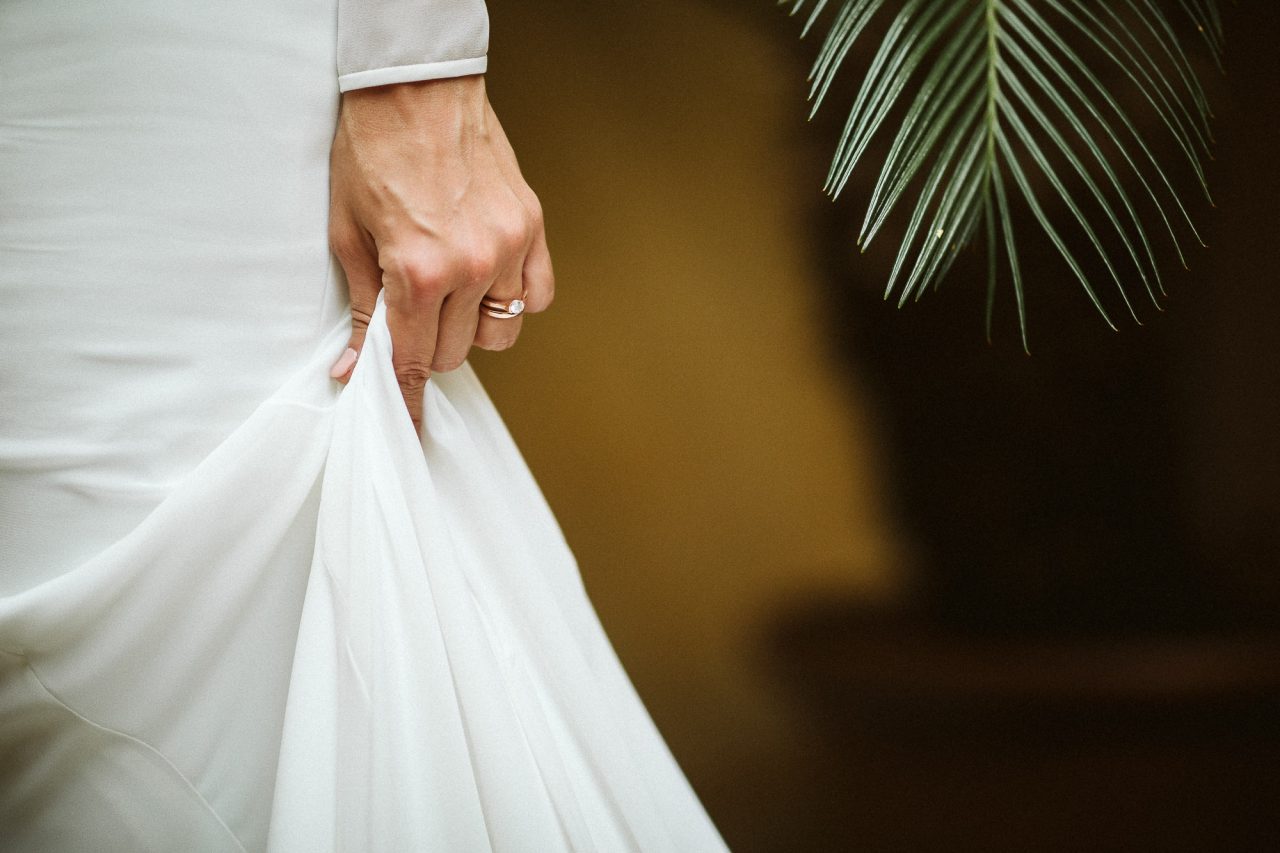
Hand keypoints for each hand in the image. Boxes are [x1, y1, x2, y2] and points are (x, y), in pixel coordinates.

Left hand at [326, 75, 553, 427]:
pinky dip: (514, 300)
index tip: (406, 424)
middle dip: (427, 347)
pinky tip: (488, 280)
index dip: (405, 398)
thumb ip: (362, 308)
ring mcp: (509, 246)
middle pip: (455, 352)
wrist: (414, 86)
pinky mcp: (532, 226)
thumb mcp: (348, 234)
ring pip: (500, 332)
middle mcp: (470, 265)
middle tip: (409, 317)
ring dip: (472, 328)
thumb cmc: (371, 151)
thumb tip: (357, 368)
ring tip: (449, 296)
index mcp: (416, 270)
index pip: (413, 360)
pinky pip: (537, 296)